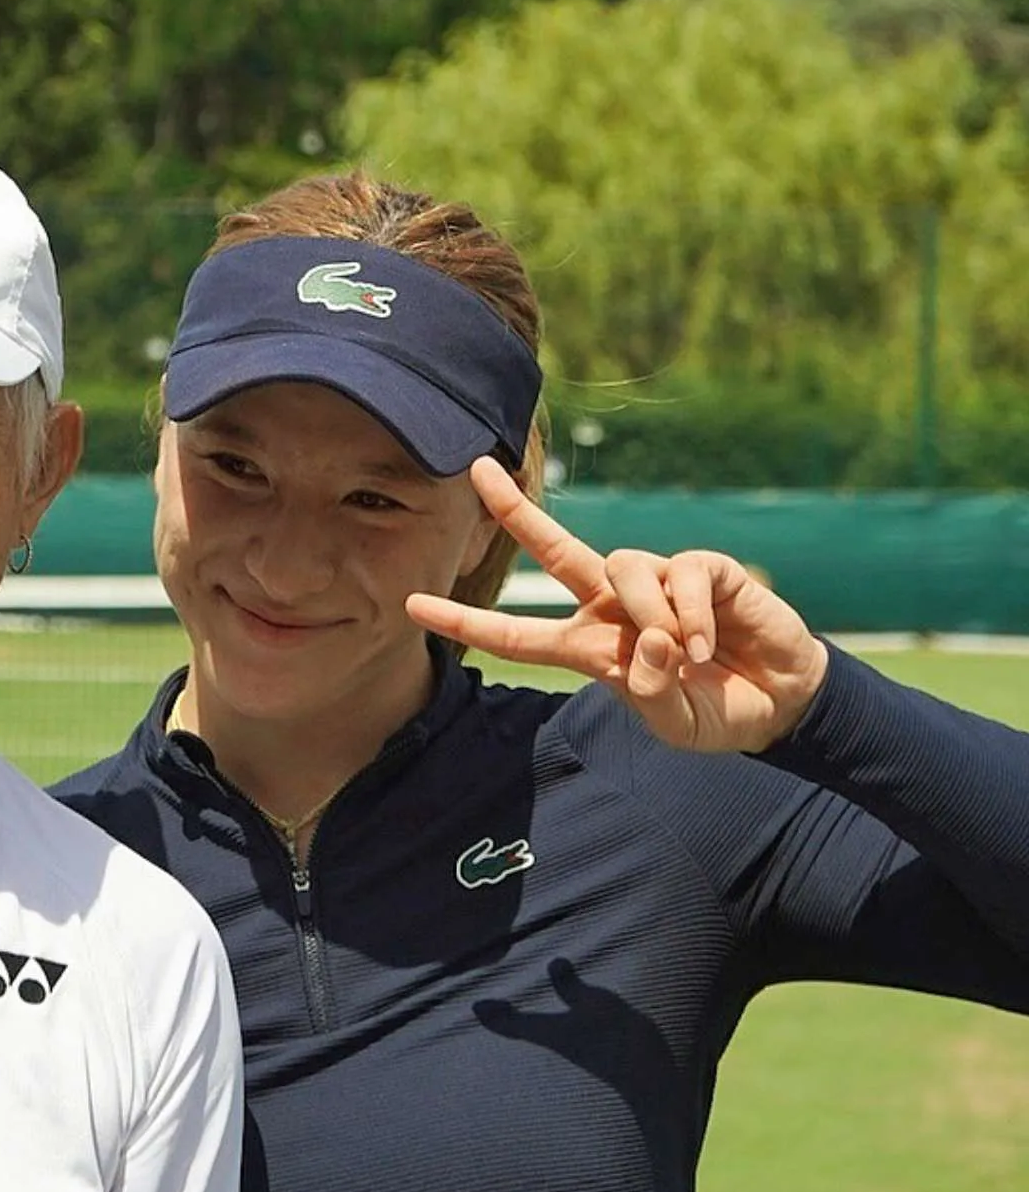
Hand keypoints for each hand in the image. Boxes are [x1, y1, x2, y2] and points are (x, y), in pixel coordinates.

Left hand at [407, 458, 829, 754]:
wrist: (779, 702)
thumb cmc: (714, 712)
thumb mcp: (668, 720)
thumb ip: (646, 691)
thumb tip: (649, 643)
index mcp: (592, 646)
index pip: (519, 633)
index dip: (468, 620)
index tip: (412, 605)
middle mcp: (616, 606)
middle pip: (557, 550)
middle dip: (515, 511)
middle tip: (477, 470)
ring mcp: (657, 584)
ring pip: (625, 569)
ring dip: (652, 618)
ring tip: (687, 659)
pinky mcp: (702, 569)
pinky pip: (680, 576)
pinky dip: (692, 618)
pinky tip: (710, 646)